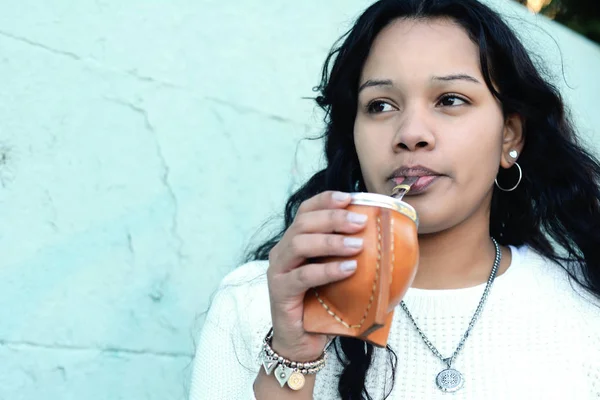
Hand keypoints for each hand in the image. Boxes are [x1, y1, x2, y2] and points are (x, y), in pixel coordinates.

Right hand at [267, 191, 367, 360]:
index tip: (350, 198)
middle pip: (304, 223)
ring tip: (358, 246)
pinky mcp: (280, 291)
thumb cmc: (322, 304)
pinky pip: (303, 275)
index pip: (306, 211)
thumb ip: (349, 255)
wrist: (302, 341)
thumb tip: (386, 239)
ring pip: (299, 244)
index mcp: (295, 241)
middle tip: (361, 222)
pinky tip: (349, 269)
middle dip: (334, 218)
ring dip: (331, 242)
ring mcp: (278, 271)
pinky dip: (327, 269)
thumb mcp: (337, 274)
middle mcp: (282, 251)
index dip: (326, 200)